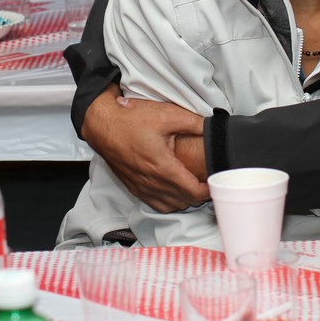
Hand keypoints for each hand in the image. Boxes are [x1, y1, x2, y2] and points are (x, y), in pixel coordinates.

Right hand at [81, 85, 208, 211]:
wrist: (103, 125)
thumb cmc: (131, 120)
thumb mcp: (167, 115)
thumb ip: (193, 123)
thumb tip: (211, 128)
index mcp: (163, 167)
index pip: (193, 192)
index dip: (208, 190)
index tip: (216, 182)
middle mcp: (152, 182)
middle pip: (184, 201)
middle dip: (199, 195)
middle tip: (208, 182)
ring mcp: (141, 187)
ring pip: (170, 206)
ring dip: (184, 200)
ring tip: (193, 187)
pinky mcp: (133, 186)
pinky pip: (155, 204)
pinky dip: (168, 202)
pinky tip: (173, 191)